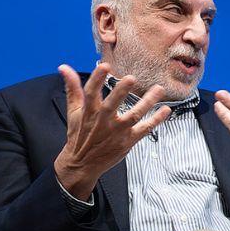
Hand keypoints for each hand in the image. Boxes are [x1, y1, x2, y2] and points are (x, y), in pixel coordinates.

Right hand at [52, 63, 170, 200]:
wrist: (81, 164)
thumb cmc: (79, 134)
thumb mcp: (73, 111)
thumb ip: (72, 88)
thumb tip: (64, 67)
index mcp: (89, 112)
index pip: (91, 93)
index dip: (97, 79)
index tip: (104, 66)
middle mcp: (103, 121)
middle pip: (112, 105)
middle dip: (121, 92)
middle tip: (131, 78)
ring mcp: (117, 132)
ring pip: (133, 116)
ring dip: (147, 103)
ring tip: (159, 89)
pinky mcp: (128, 141)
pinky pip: (144, 129)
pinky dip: (156, 120)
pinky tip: (166, 110)